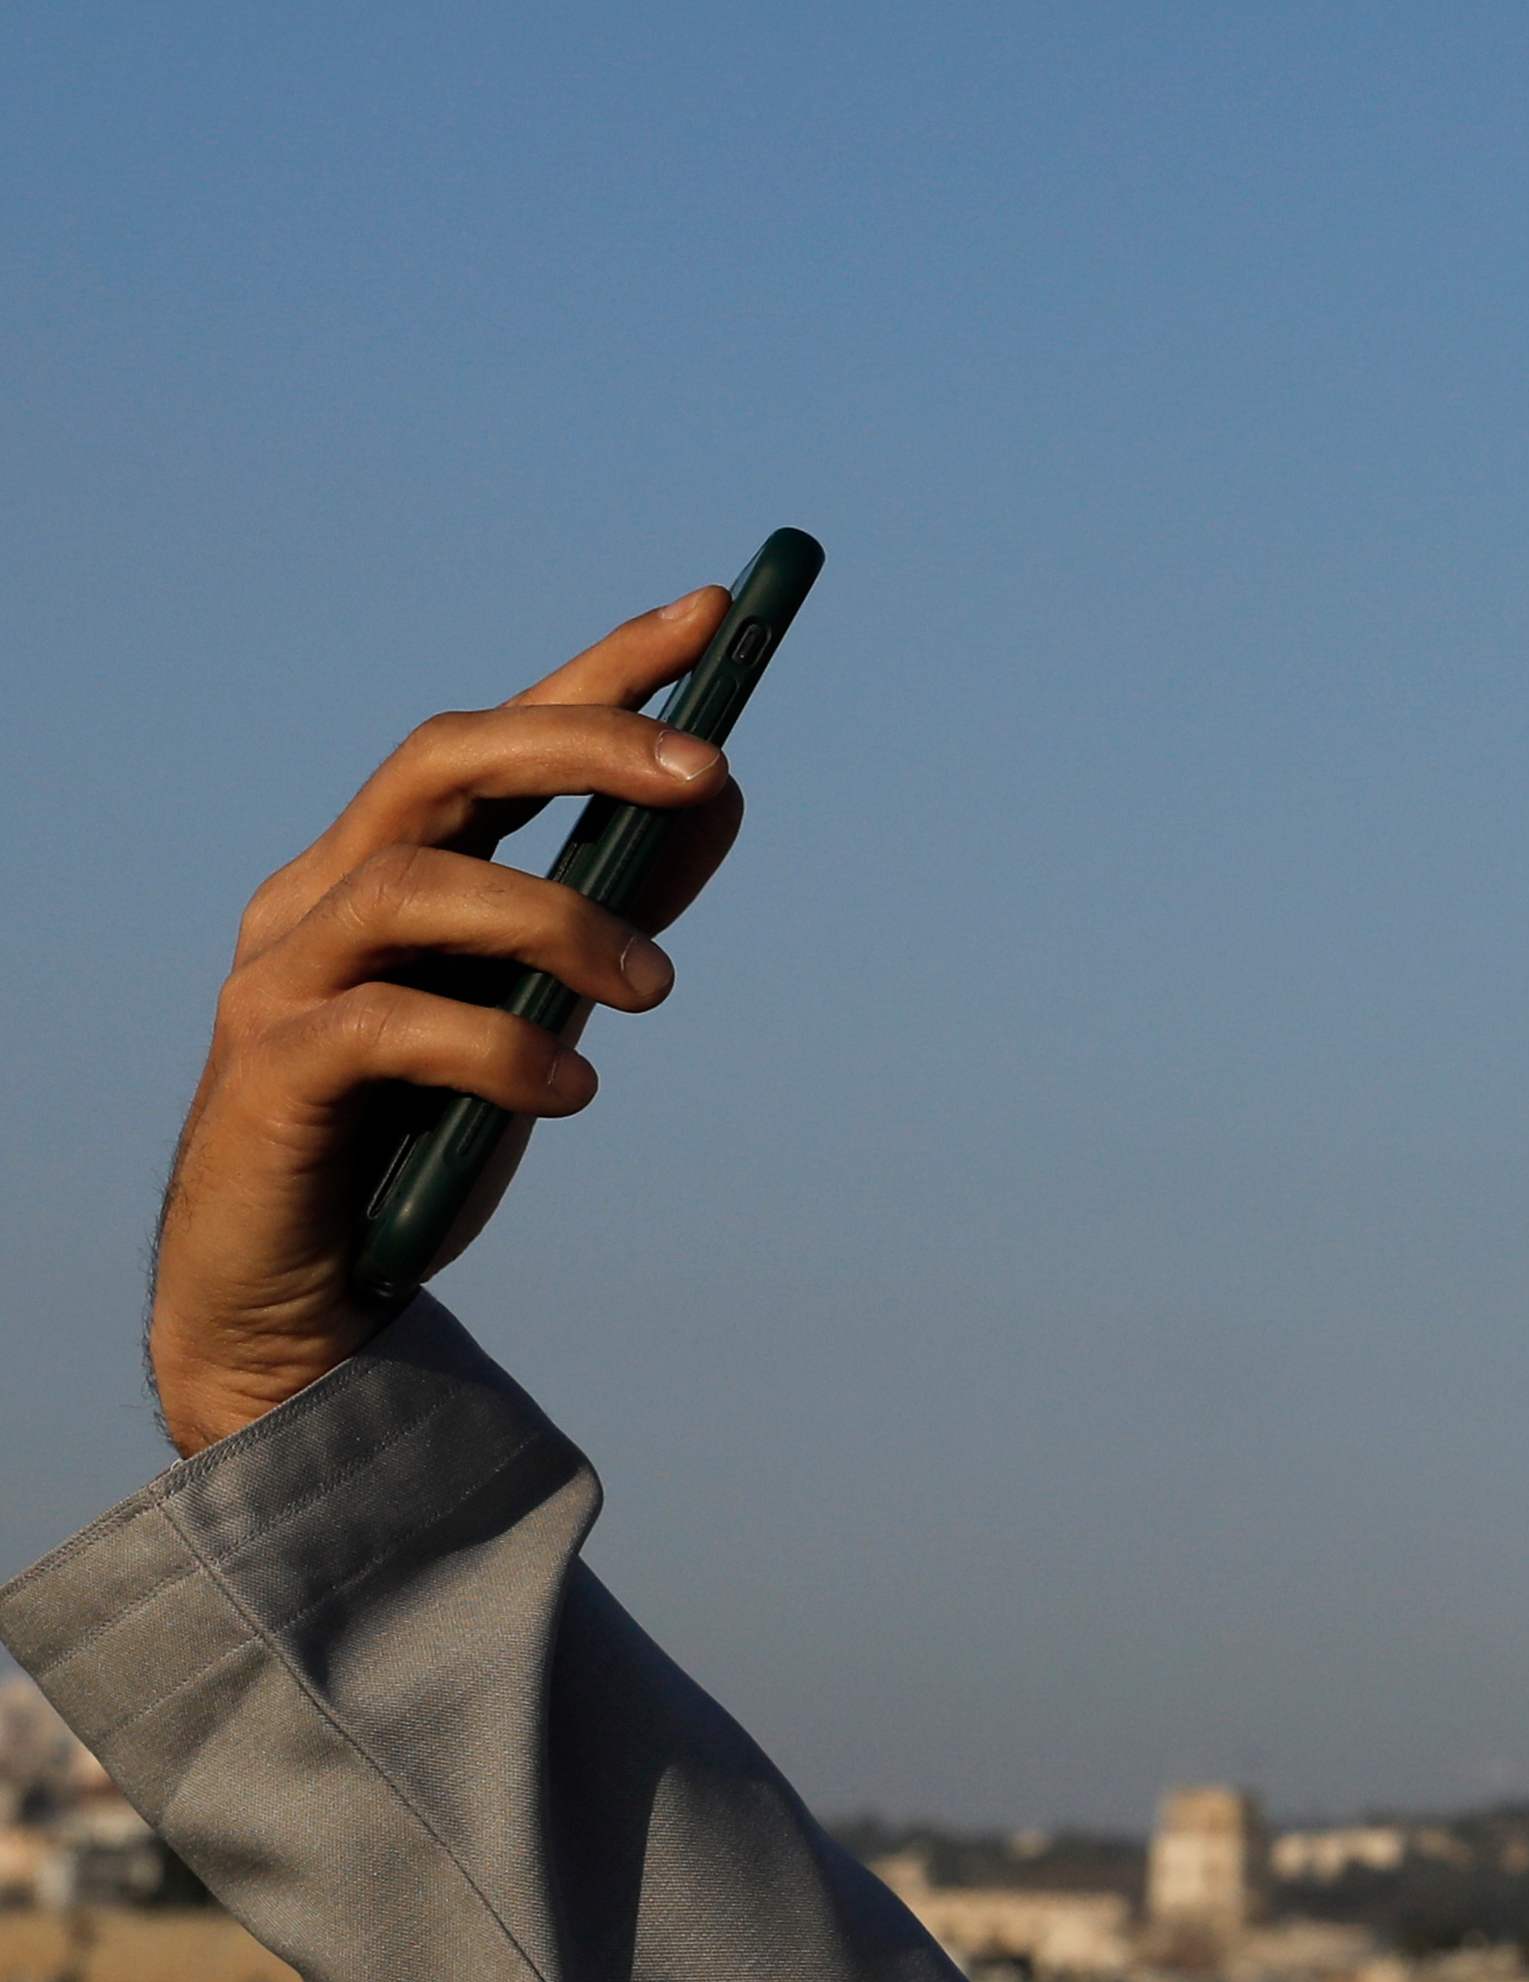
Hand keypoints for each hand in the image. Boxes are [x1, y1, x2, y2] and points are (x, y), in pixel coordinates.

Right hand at [145, 587, 746, 1453]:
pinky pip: (390, 1027)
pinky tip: (570, 1090)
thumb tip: (720, 795)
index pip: (497, 735)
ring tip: (656, 993)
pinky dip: (499, 1045)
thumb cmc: (427, 1132)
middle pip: (442, 763)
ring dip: (560, 921)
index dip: (600, 670)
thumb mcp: (546, 1005)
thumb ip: (616, 904)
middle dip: (581, 746)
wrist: (308, 1286)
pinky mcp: (274, 1072)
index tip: (712, 614)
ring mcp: (286, 975)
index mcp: (390, 865)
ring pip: (416, 884)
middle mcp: (323, 893)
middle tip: (708, 770)